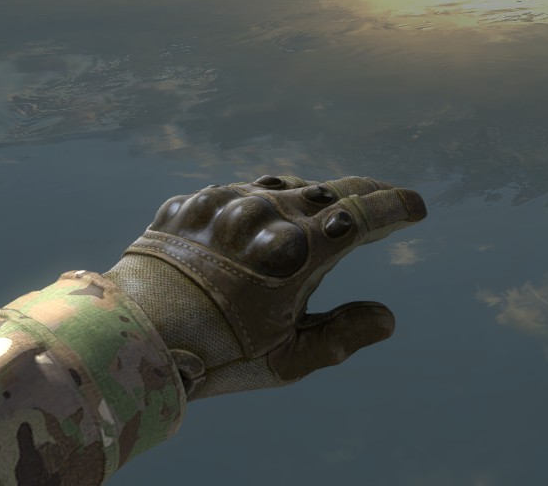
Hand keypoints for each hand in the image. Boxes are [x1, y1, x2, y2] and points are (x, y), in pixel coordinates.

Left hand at [104, 174, 425, 399]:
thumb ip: (344, 336)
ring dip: (309, 196)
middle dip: (364, 193)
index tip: (416, 207)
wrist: (130, 337)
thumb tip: (387, 319)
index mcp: (298, 249)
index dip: (395, 207)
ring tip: (322, 208)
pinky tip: (259, 217)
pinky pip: (233, 193)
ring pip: (280, 187)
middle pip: (329, 190)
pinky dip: (257, 203)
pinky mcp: (188, 204)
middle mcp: (264, 213)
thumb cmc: (214, 356)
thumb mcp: (289, 360)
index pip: (363, 214)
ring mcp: (223, 202)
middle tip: (384, 198)